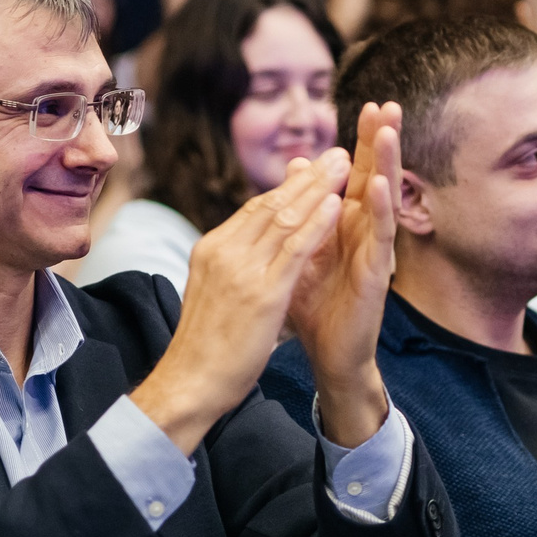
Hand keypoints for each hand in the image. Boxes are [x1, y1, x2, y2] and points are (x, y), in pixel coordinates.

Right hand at [132, 152, 352, 452]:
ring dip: (318, 188)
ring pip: (285, 218)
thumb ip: (233, 266)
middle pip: (271, 204)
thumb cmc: (207, 346)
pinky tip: (338, 204)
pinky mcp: (261, 292)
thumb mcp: (216, 293)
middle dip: (307, 177)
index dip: (288, 187)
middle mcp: (224, 251)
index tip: (312, 170)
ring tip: (344, 166)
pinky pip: (295, 248)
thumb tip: (251, 250)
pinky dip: (317, 222)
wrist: (192, 382)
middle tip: (336, 154)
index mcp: (212, 249)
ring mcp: (241, 270)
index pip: (254, 209)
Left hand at [287, 106, 402, 446]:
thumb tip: (298, 164)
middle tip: (388, 103)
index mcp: (345, 223)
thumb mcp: (303, 247)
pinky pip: (378, 238)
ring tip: (389, 130)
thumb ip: (304, 207)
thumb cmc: (316, 304)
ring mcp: (373, 252)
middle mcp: (364, 232)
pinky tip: (379, 185)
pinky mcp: (375, 275)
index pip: (355, 173)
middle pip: (374, 176)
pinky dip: (379, 210)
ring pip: (382, 200)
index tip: (369, 103)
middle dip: (381, 141)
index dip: (363, 141)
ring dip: (386, 165)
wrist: (328, 354)